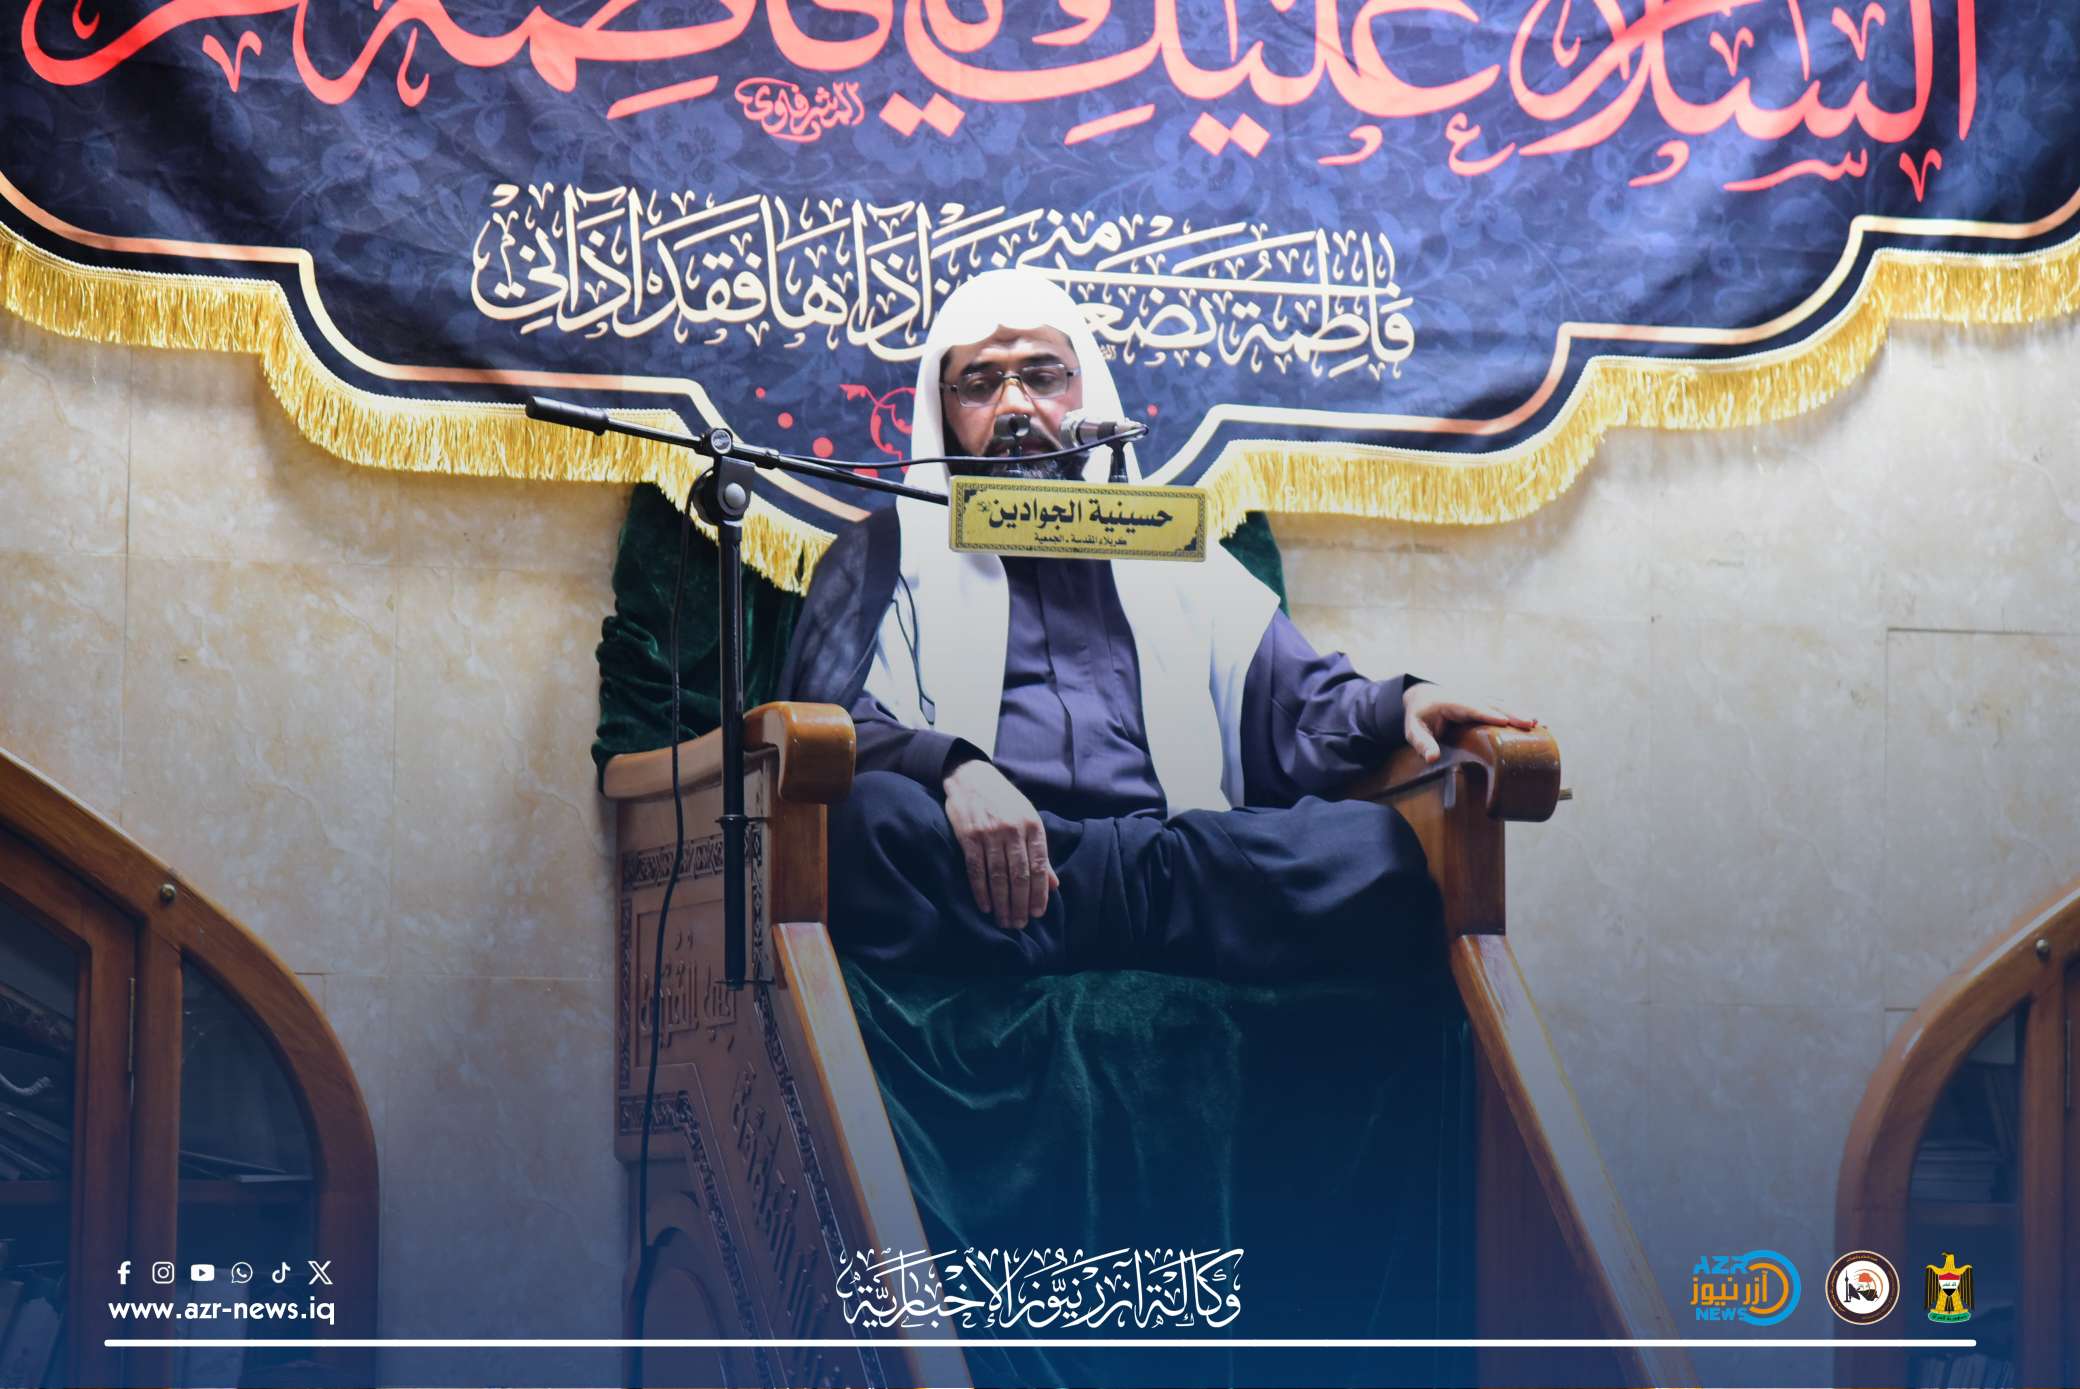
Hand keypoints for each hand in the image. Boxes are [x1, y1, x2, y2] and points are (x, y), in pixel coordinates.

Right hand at [941, 759, 1059, 929]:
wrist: (972, 777)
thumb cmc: (1004, 801)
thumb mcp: (1028, 819)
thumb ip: (1040, 852)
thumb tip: (1054, 885)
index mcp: (1033, 826)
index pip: (1039, 866)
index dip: (1039, 893)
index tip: (1038, 913)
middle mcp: (1013, 830)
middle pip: (1019, 875)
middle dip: (1020, 903)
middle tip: (1019, 924)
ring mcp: (990, 833)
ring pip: (998, 876)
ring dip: (1002, 902)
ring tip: (1004, 921)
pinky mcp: (968, 836)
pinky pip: (976, 869)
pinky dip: (981, 891)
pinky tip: (985, 906)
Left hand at [1402, 685, 1538, 763]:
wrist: (1423, 697)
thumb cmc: (1419, 716)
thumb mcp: (1413, 730)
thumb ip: (1422, 743)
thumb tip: (1432, 758)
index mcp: (1451, 702)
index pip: (1471, 707)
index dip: (1487, 713)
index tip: (1503, 721)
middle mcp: (1469, 699)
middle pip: (1492, 705)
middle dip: (1511, 713)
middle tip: (1530, 723)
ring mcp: (1479, 702)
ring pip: (1502, 706)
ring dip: (1519, 714)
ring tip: (1539, 724)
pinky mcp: (1486, 708)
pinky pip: (1503, 710)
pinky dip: (1518, 717)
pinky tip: (1537, 726)